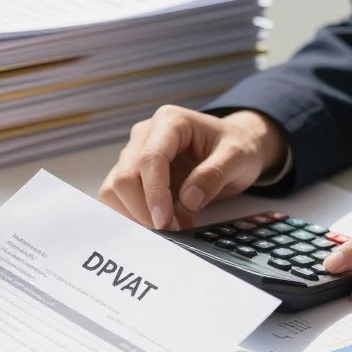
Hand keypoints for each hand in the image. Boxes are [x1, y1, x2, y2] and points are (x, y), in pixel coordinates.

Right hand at [99, 105, 287, 228]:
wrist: (234, 146)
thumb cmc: (236, 146)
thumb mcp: (237, 157)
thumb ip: (213, 175)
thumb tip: (188, 200)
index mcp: (169, 121)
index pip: (149, 159)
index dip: (154, 193)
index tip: (164, 221)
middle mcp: (145, 135)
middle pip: (124, 177)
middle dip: (142, 209)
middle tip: (171, 229)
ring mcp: (135, 154)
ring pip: (114, 189)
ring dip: (136, 214)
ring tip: (172, 224)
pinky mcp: (133, 173)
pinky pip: (119, 197)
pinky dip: (136, 215)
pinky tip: (165, 220)